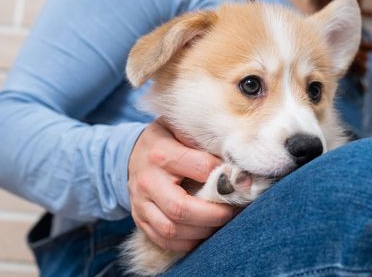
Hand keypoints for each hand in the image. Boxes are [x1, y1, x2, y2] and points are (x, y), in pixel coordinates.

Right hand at [128, 119, 234, 251]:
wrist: (131, 153)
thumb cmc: (167, 139)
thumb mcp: (181, 128)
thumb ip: (206, 142)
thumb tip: (238, 164)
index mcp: (161, 152)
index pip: (199, 168)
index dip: (223, 176)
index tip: (240, 181)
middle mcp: (148, 180)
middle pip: (181, 208)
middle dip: (213, 214)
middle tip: (233, 210)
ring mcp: (141, 203)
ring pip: (172, 229)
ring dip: (202, 231)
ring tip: (220, 222)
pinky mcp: (140, 220)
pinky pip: (163, 240)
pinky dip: (187, 242)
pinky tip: (203, 232)